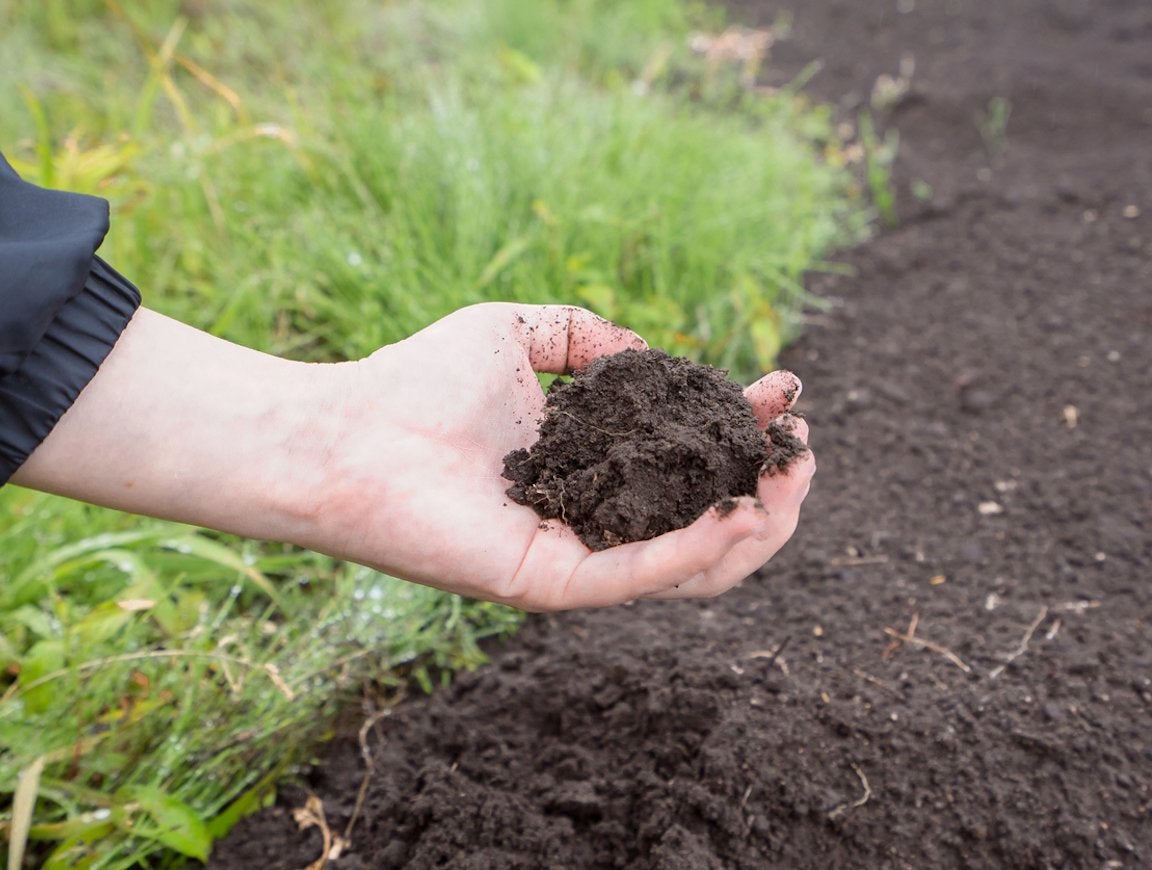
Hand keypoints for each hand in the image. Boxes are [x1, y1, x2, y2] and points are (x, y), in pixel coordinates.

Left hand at [14, 303, 813, 611]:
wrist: (345, 430)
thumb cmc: (416, 382)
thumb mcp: (518, 332)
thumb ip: (585, 335)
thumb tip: (650, 356)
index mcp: (592, 473)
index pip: (692, 467)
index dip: (747, 434)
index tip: (784, 395)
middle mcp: (593, 523)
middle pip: (709, 531)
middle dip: (771, 491)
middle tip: (800, 448)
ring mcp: (575, 559)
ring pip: (692, 571)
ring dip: (754, 530)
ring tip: (784, 482)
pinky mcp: (549, 582)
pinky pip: (640, 579)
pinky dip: (695, 553)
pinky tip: (734, 512)